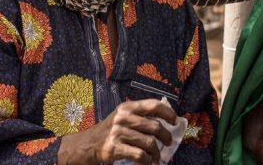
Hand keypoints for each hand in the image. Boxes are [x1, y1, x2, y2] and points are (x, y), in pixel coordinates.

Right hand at [58, 99, 176, 163]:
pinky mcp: (115, 147)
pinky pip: (139, 155)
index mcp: (127, 107)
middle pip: (155, 126)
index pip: (153, 105)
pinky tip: (148, 163)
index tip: (175, 121)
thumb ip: (140, 116)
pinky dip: (147, 161)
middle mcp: (123, 117)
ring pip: (149, 142)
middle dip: (166, 137)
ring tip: (157, 157)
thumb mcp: (122, 117)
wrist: (87, 145)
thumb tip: (166, 121)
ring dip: (156, 153)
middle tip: (168, 143)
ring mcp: (118, 132)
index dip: (168, 113)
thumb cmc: (110, 131)